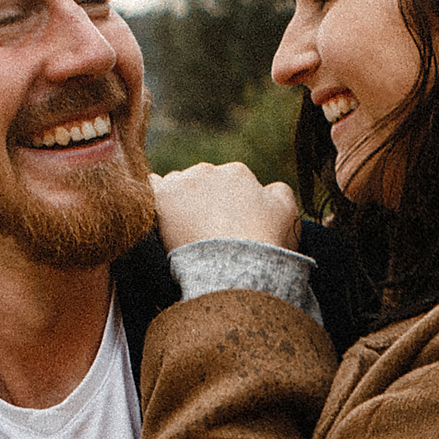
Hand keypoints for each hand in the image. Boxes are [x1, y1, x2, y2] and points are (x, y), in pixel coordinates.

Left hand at [147, 163, 299, 253]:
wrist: (238, 267)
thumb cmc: (265, 244)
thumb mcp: (288, 214)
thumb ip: (278, 192)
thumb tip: (266, 189)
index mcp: (239, 173)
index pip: (228, 182)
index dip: (228, 204)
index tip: (228, 225)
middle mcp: (210, 171)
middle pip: (201, 181)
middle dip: (204, 200)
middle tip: (207, 231)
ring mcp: (184, 183)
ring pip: (177, 184)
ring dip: (180, 200)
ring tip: (184, 228)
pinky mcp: (162, 198)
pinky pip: (150, 186)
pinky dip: (153, 194)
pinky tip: (157, 208)